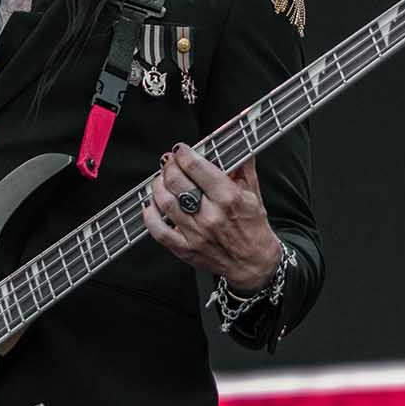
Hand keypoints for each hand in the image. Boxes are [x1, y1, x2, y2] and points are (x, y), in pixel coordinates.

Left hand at [144, 143, 281, 291]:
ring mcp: (196, 233)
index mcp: (228, 197)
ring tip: (161, 180)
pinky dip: (150, 215)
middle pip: (176, 181)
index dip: (183, 153)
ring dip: (158, 185)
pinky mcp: (185, 249)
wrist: (254, 263)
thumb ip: (243, 166)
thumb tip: (239, 142)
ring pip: (164, 202)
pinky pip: (158, 230)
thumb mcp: (254, 193)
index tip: (181, 150)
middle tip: (170, 162)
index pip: (196, 166)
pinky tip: (152, 205)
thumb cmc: (254, 228)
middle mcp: (210, 215)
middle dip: (169, 166)